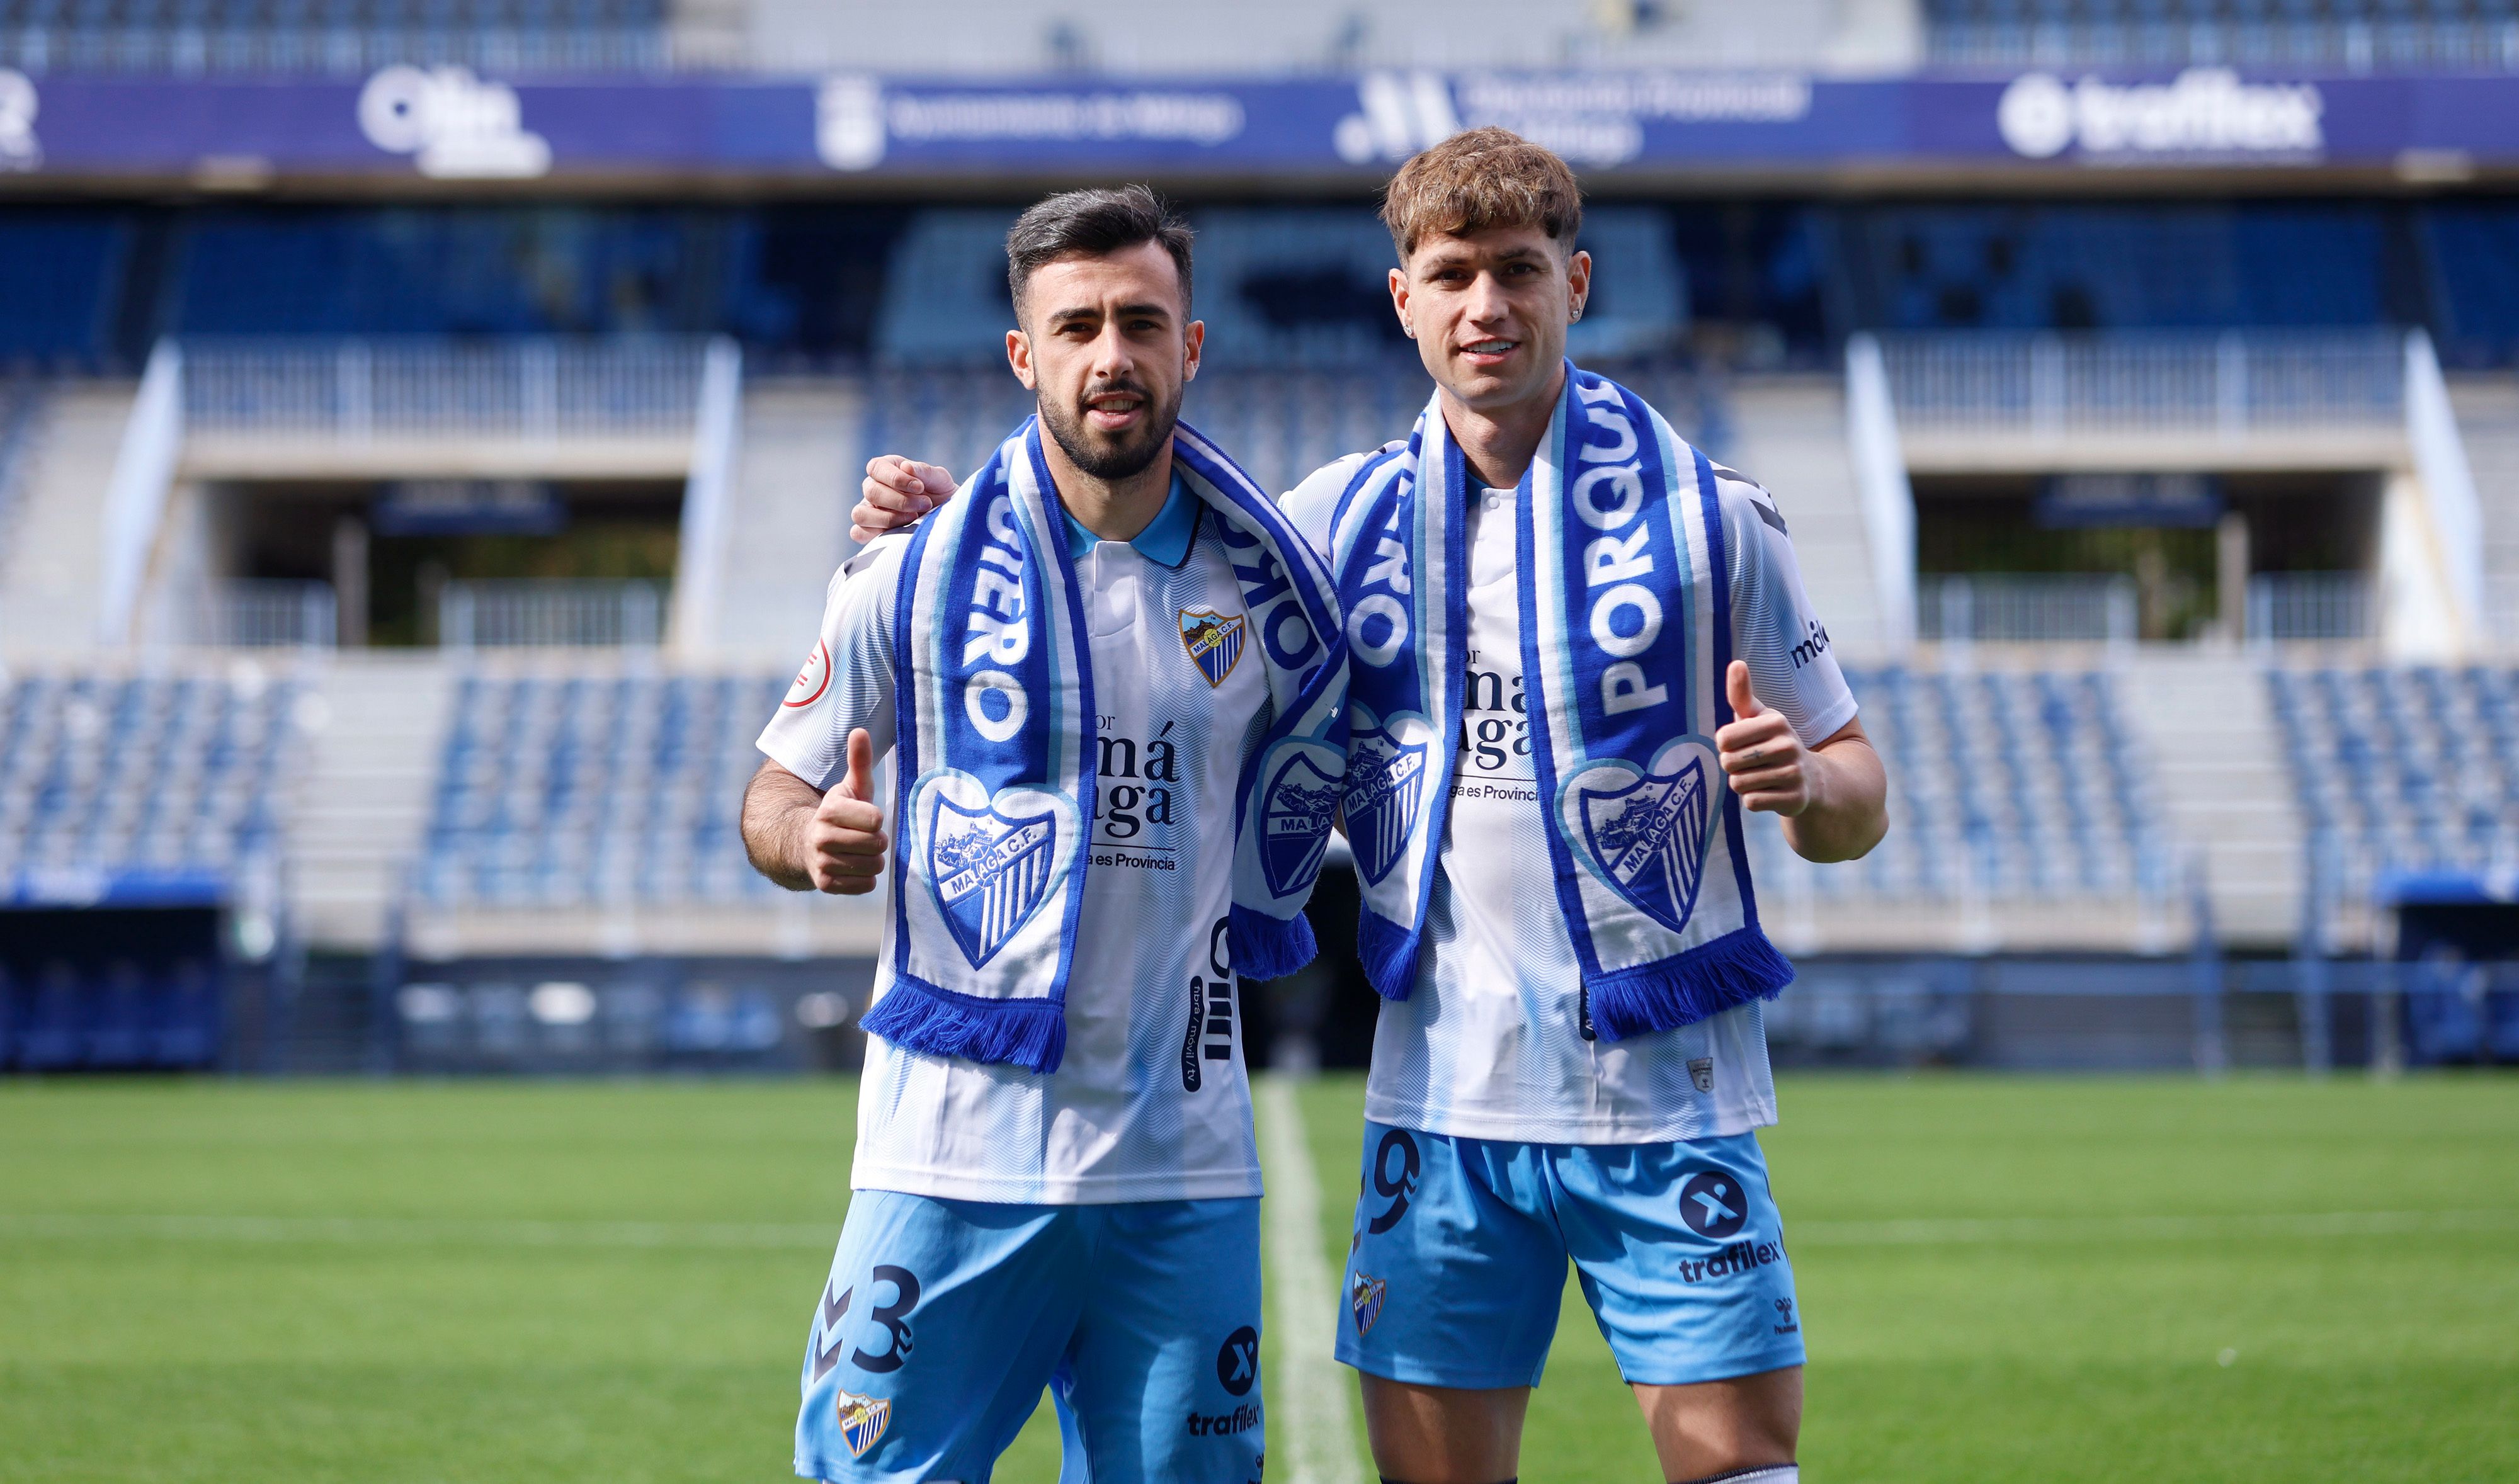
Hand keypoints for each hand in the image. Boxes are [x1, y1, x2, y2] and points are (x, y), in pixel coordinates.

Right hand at [806, 729, 887, 893]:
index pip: (875, 819)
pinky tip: (853, 867)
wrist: (806, 844)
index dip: (876, 819)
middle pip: (876, 844)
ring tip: (859, 851)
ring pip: (873, 866)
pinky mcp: (825, 884)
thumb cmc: (841, 812)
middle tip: (865, 836)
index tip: (866, 817)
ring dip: (872, 859)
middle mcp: (821, 837)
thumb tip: (860, 731)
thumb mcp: (851, 786)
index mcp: (829, 810)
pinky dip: (865, 878)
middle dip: (877, 841)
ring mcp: (821, 862)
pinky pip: (865, 885)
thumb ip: (858, 761)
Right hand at [852, 456, 957, 543]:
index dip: (896, 478)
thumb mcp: (940, 480)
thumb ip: (925, 471)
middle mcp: (873, 488)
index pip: (876, 468)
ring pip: (861, 514)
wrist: (947, 520)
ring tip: (913, 518)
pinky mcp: (869, 531)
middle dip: (901, 500)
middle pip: (872, 492)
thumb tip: (905, 467)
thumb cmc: (941, 495)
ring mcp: (868, 510)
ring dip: (889, 518)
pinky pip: (858, 533)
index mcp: (886, 469)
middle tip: (925, 504)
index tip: (920, 487)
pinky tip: (900, 531)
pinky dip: (876, 534)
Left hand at [1715, 661, 1809, 815]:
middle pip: (1728, 762)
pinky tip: (1770, 791)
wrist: (1811, 778)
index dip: (1726, 745)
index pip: (1723, 739)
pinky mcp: (1794, 799)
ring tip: (1762, 776)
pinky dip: (1754, 799)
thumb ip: (1741, 693)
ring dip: (1743, 783)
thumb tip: (1736, 663)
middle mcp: (1788, 745)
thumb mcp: (1758, 717)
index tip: (1742, 743)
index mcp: (1776, 721)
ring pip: (1738, 784)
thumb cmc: (1772, 742)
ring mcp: (1793, 773)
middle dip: (1733, 766)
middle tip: (1752, 762)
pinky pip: (1751, 802)